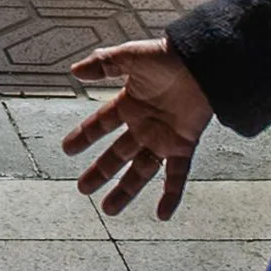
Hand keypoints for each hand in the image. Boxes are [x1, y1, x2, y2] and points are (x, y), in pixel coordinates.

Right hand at [63, 39, 213, 217]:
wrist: (204, 62)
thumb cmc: (169, 55)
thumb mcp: (131, 56)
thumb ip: (104, 64)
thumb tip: (75, 70)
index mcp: (129, 103)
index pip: (101, 124)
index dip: (84, 137)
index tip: (67, 150)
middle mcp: (144, 125)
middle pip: (117, 154)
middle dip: (100, 172)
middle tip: (83, 188)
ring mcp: (163, 138)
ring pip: (141, 171)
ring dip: (126, 190)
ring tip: (109, 209)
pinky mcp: (184, 145)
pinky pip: (176, 176)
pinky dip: (170, 195)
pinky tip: (162, 215)